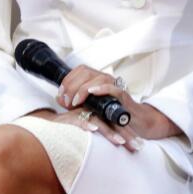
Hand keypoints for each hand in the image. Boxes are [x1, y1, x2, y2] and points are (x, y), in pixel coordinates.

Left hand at [57, 65, 180, 150]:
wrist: (133, 124)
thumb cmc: (109, 116)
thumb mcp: (88, 107)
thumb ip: (74, 102)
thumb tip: (60, 98)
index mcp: (97, 80)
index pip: (80, 69)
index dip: (67, 80)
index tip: (61, 94)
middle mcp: (107, 80)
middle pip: (86, 71)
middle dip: (71, 86)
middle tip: (66, 102)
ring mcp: (116, 87)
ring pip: (98, 77)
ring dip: (82, 89)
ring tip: (75, 102)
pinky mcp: (124, 98)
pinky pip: (114, 88)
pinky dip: (102, 88)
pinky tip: (92, 92)